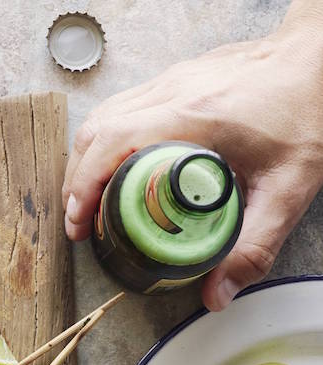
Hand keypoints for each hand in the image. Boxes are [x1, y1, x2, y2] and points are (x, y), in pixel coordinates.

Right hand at [63, 6, 322, 309]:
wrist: (322, 60)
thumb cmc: (309, 111)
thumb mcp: (288, 190)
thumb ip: (253, 247)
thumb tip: (216, 294)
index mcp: (194, 118)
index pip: (112, 144)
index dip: (83, 186)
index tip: (79, 222)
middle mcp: (174, 92)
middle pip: (96, 130)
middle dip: (76, 180)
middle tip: (80, 221)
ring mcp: (173, 79)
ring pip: (104, 114)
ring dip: (86, 158)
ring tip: (90, 198)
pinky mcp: (177, 77)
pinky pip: (123, 105)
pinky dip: (106, 139)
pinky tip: (116, 166)